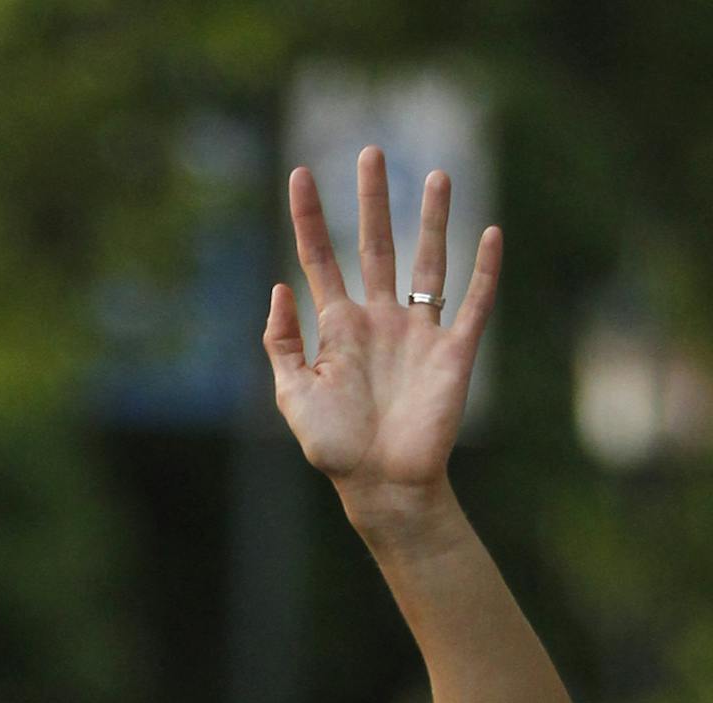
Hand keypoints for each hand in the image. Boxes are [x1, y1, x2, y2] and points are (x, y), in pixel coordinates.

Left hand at [264, 145, 500, 513]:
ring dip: (433, 218)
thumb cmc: (334, 447)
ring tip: (436, 173)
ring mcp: (418, 332)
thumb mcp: (293, 396)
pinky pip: (473, 302)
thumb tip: (279, 288)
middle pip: (375, 245)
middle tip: (371, 151)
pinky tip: (490, 231)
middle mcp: (379, 320)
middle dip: (371, 199)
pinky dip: (484, 269)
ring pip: (428, 261)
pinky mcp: (454, 352)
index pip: (319, 258)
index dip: (308, 217)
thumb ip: (282, 344)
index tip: (299, 173)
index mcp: (337, 328)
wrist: (381, 484)